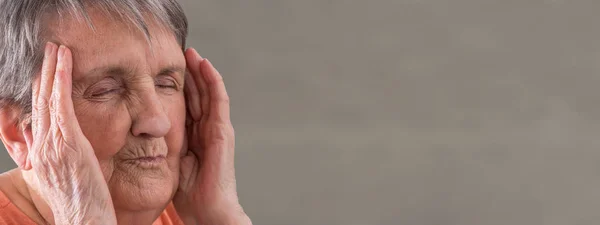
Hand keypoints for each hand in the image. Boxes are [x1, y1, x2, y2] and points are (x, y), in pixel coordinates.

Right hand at [27, 43, 116, 224]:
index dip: (43, 89)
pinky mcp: (69, 143)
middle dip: (44, 72)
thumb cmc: (85, 204)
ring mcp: (53, 144)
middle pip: (40, 101)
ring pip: (48, 97)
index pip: (41, 113)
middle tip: (49, 49)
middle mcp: (43, 146)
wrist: (84, 222)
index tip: (48, 70)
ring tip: (56, 48)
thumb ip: (66, 156)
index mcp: (44, 154)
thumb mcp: (71, 177)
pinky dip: (61, 79)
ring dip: (52, 69)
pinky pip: (62, 104)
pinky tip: (65, 61)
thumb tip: (66, 143)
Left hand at [173, 48, 250, 224]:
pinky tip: (206, 67)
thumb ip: (166, 143)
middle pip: (199, 94)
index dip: (181, 85)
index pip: (188, 104)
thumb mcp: (172, 160)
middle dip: (191, 73)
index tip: (167, 69)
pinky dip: (214, 82)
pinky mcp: (223, 132)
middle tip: (180, 52)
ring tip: (192, 53)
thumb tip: (146, 130)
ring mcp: (218, 129)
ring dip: (202, 71)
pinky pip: (219, 102)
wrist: (208, 209)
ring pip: (209, 93)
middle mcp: (208, 129)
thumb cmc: (190, 193)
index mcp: (195, 136)